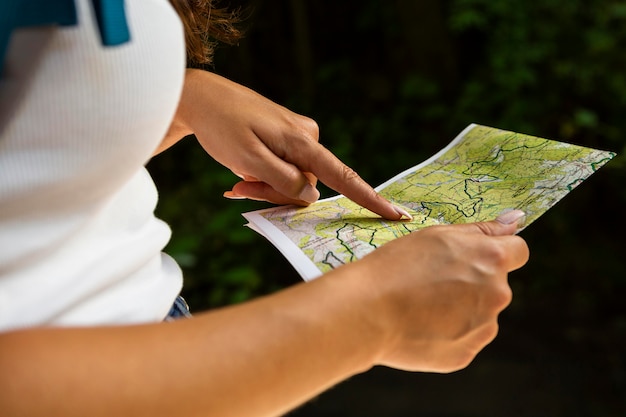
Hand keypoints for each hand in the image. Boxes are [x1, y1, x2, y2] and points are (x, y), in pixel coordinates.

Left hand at [173, 69, 409, 219]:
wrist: (201, 97)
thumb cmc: (222, 126)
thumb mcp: (249, 159)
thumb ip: (283, 182)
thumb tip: (312, 197)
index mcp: (303, 141)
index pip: (342, 176)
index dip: (369, 199)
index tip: (397, 215)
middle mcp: (307, 139)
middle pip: (305, 187)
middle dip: (274, 195)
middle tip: (239, 189)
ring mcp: (297, 139)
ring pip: (292, 182)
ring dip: (265, 188)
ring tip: (236, 180)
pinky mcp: (286, 141)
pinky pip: (283, 171)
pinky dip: (264, 179)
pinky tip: (241, 174)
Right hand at [336, 210, 528, 372]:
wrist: (367, 311)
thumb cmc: (397, 266)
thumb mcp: (437, 235)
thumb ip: (482, 230)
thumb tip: (516, 220)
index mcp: (493, 259)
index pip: (518, 251)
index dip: (496, 252)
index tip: (472, 257)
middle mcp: (498, 294)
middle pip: (495, 285)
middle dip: (472, 282)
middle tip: (431, 281)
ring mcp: (483, 328)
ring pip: (479, 313)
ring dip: (460, 309)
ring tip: (420, 305)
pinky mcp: (465, 354)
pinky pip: (463, 338)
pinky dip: (447, 333)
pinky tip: (419, 325)